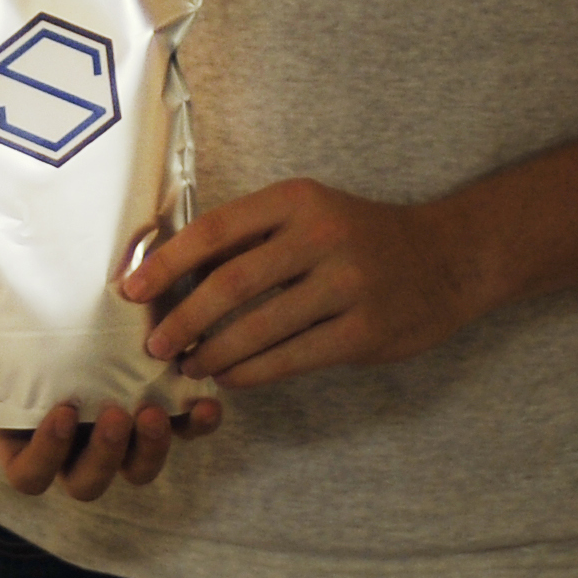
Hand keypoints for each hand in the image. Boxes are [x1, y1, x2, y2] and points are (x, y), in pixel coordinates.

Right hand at [0, 338, 222, 500]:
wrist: (41, 271)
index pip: (31, 476)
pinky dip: (198, 424)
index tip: (58, 413)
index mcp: (19, 436)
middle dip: (104, 457)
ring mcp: (115, 426)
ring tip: (156, 411)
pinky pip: (183, 431)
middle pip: (88, 484)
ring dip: (149, 450)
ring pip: (137, 469)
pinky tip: (209, 404)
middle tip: (116, 414)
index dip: (47, 455)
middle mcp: (70, 442)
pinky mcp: (158, 401)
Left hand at [118, 179, 484, 389]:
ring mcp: (347, 285)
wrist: (447, 259)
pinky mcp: (363, 331)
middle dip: (182, 319)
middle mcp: (322, 236)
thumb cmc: (360, 237)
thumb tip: (170, 270)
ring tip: (188, 366)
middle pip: (231, 283)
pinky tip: (230, 378)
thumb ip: (252, 236)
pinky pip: (292, 358)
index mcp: (298, 200)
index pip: (216, 229)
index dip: (166, 261)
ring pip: (258, 328)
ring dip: (213, 354)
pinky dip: (252, 372)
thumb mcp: (310, 214)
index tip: (130, 289)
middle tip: (154, 344)